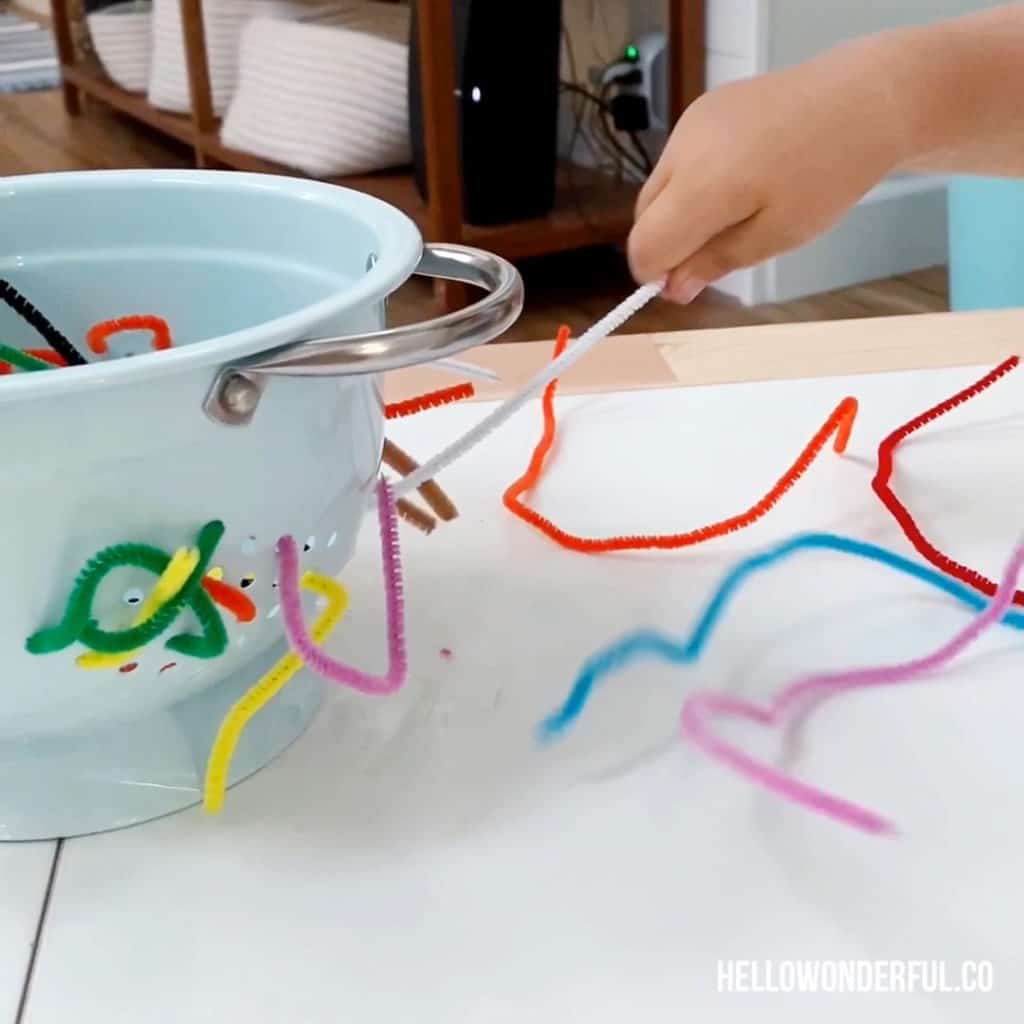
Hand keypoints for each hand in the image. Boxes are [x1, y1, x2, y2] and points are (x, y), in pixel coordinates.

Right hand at [628, 39, 908, 302]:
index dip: (657, 275)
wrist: (863, 99)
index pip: (645, 246)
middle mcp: (685, 149)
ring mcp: (690, 124)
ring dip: (678, 215)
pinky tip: (736, 180)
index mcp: (704, 185)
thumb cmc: (829, 174)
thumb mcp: (778, 235)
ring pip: (657, 190)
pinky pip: (676, 162)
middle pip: (643, 219)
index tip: (687, 285)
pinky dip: (690, 184)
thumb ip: (717, 262)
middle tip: (717, 255)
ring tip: (735, 213)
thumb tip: (673, 290)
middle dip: (668, 245)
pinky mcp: (701, 109)